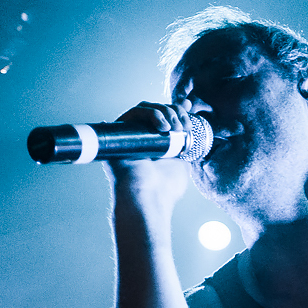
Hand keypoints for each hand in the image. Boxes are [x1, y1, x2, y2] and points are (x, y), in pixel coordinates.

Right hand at [107, 98, 203, 221]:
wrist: (149, 198)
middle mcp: (139, 138)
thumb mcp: (182, 162)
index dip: (176, 109)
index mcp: (154, 143)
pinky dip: (151, 114)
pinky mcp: (117, 134)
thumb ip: (186, 144)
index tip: (189, 108)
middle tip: (183, 128)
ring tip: (175, 128)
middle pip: (155, 109)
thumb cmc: (166, 188)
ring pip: (144, 108)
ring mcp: (128, 136)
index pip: (164, 116)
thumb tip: (191, 131)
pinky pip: (132, 114)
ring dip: (164, 112)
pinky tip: (163, 126)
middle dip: (174, 112)